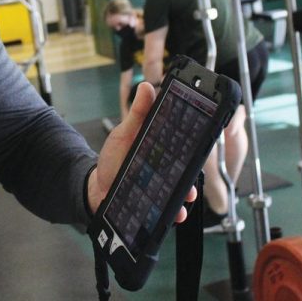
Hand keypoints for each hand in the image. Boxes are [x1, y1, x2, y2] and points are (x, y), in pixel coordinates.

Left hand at [87, 82, 196, 218]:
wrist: (97, 187)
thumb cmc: (113, 158)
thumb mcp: (124, 132)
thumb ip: (137, 113)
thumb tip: (146, 88)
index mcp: (161, 146)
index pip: (184, 142)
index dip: (196, 141)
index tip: (203, 139)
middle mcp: (166, 166)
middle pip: (188, 169)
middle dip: (195, 173)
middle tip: (195, 176)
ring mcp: (162, 185)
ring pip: (182, 190)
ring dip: (188, 194)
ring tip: (187, 196)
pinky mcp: (156, 202)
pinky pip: (170, 208)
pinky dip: (176, 211)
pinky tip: (176, 212)